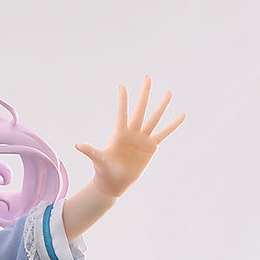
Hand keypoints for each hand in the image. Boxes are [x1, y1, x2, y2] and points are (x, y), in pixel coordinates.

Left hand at [75, 77, 184, 199]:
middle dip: (144, 94)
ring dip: (162, 105)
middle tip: (148, 77)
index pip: (122, 113)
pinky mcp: (151, 147)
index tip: (122, 86)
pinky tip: (182, 115)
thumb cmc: (104, 170)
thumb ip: (90, 151)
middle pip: (140, 109)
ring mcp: (142, 138)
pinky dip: (173, 125)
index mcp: (119, 133)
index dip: (122, 101)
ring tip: (170, 92)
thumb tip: (77, 145)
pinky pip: (164, 133)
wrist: (115, 182)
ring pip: (154, 118)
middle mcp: (132, 132)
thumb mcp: (98, 159)